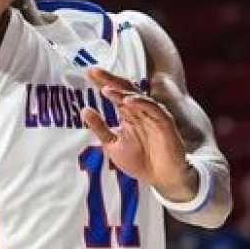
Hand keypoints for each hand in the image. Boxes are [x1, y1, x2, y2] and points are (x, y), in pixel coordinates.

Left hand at [82, 68, 194, 199]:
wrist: (162, 178)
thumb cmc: (140, 161)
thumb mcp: (113, 145)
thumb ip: (100, 128)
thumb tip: (84, 109)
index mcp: (128, 114)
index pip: (114, 93)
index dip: (102, 82)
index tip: (88, 72)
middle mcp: (140, 110)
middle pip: (124, 89)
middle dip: (109, 79)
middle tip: (93, 70)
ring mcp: (153, 115)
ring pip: (137, 97)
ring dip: (121, 92)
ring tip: (106, 88)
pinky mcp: (165, 122)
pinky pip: (153, 109)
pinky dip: (141, 103)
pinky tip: (128, 101)